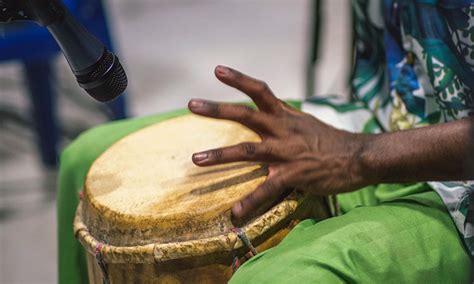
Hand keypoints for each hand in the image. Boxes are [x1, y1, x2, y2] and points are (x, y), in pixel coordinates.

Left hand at [188, 65, 365, 222]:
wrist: (359, 157)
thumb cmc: (331, 142)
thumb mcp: (305, 123)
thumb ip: (284, 119)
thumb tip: (268, 115)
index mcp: (286, 115)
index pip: (260, 91)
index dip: (238, 79)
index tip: (217, 70)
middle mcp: (282, 129)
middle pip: (245, 114)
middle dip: (217, 110)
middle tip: (192, 105)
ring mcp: (286, 152)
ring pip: (248, 151)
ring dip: (220, 155)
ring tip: (196, 159)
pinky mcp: (293, 174)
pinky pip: (266, 189)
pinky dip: (250, 201)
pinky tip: (235, 212)